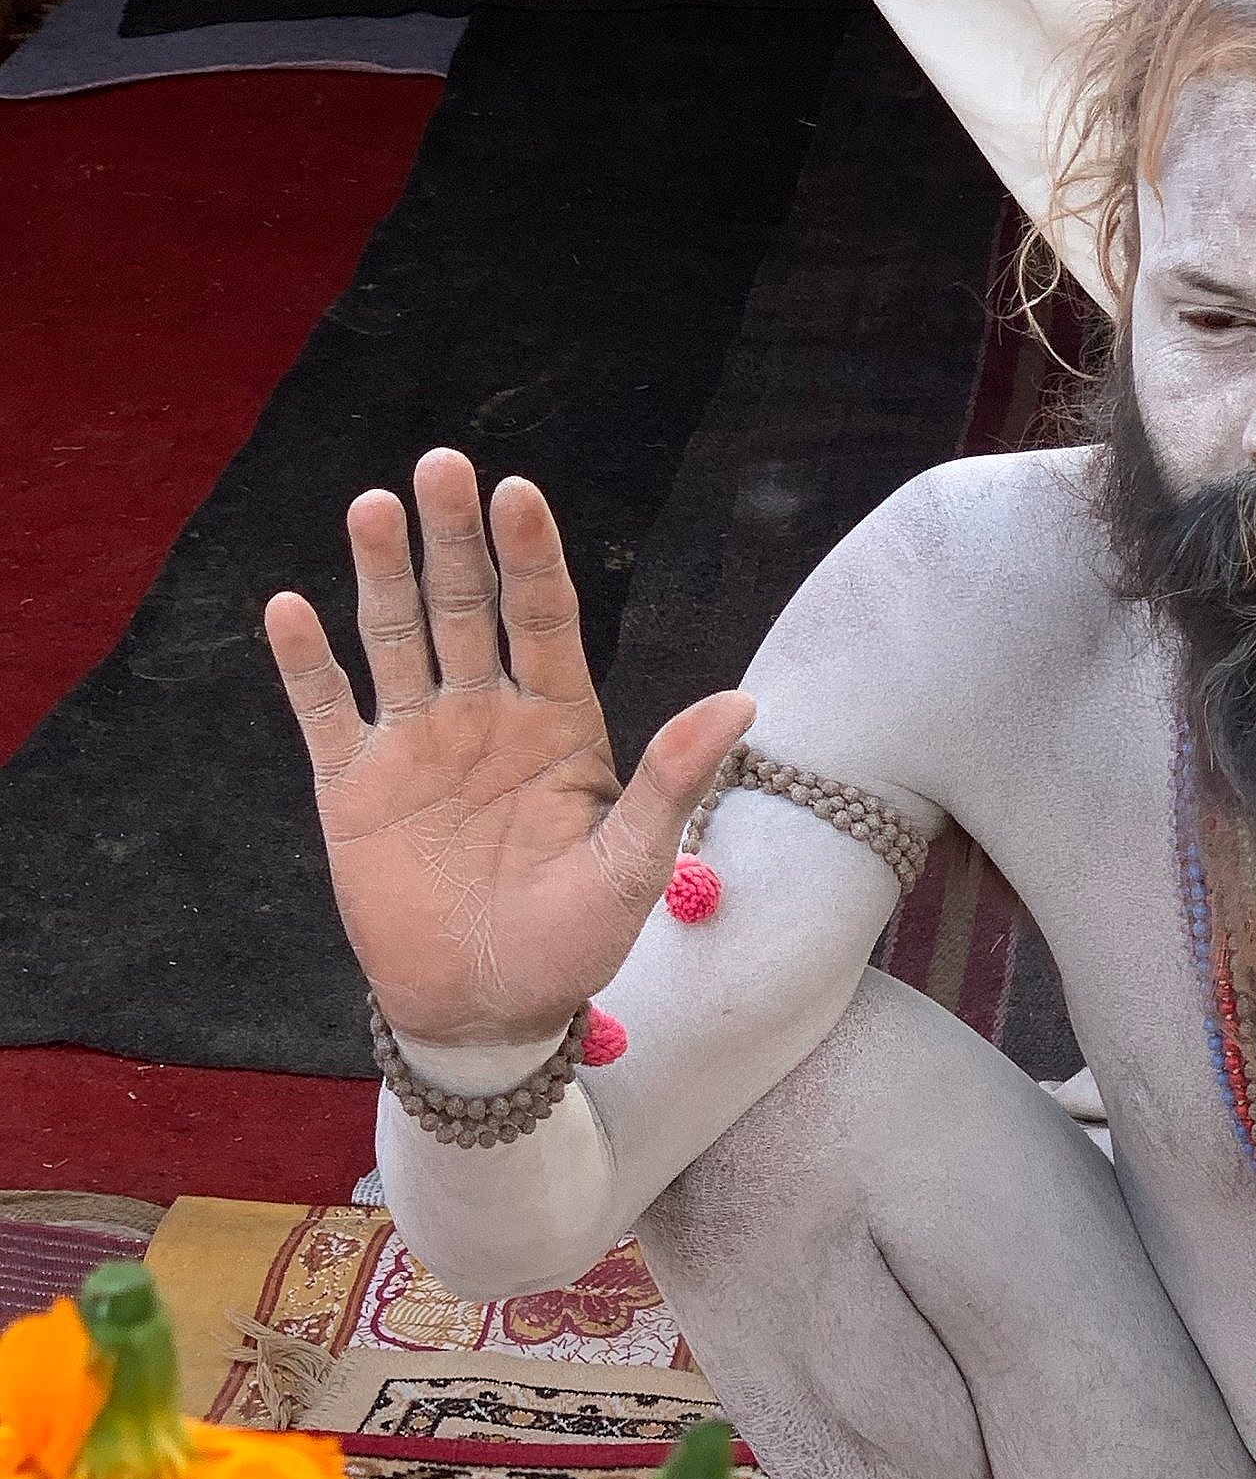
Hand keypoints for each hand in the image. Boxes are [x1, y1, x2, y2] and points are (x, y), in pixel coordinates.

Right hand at [265, 449, 753, 1044]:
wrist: (487, 1012)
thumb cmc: (573, 944)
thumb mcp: (632, 866)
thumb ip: (672, 781)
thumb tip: (743, 701)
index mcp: (558, 723)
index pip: (541, 617)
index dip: (529, 555)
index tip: (519, 492)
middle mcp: (484, 715)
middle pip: (463, 607)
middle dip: (453, 538)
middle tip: (442, 466)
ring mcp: (416, 744)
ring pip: (393, 638)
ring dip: (381, 574)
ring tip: (374, 507)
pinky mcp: (353, 786)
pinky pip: (325, 711)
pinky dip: (305, 664)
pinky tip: (289, 609)